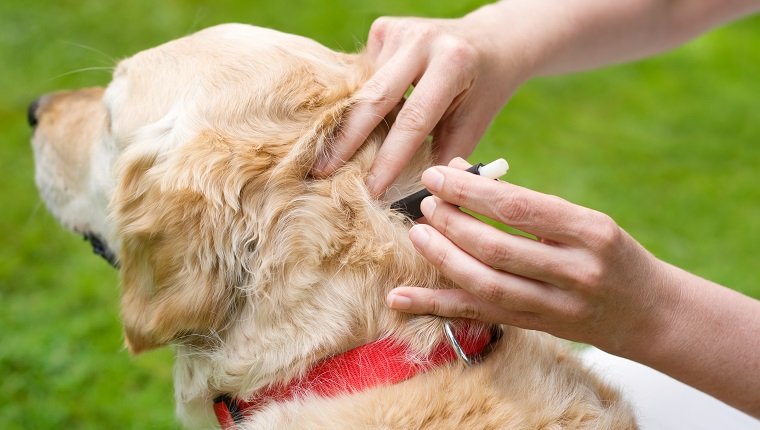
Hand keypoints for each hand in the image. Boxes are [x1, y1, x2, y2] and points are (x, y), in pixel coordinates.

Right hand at [313, 13, 527, 195]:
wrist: (490, 41)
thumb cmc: (482, 91)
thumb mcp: (473, 125)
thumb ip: (443, 158)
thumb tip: (413, 202)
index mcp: (452, 63)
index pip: (413, 120)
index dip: (389, 159)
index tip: (370, 190)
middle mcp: (422, 40)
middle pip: (374, 98)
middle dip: (347, 140)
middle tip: (321, 173)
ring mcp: (400, 30)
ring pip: (364, 87)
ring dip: (351, 123)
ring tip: (329, 157)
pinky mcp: (384, 28)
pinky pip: (364, 75)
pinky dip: (361, 101)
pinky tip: (360, 118)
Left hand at [387, 158, 680, 356]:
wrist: (648, 312)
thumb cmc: (609, 253)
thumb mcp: (584, 221)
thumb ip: (529, 205)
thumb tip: (464, 176)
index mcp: (590, 232)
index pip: (520, 208)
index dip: (471, 191)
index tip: (437, 175)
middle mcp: (576, 271)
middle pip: (498, 248)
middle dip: (453, 224)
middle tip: (426, 204)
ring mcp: (557, 306)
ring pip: (487, 284)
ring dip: (443, 259)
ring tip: (418, 235)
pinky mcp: (538, 328)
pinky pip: (480, 315)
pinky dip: (436, 306)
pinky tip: (400, 298)